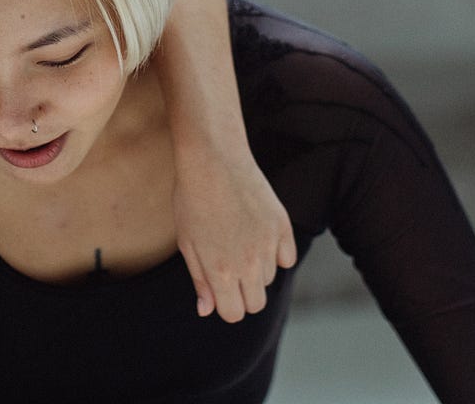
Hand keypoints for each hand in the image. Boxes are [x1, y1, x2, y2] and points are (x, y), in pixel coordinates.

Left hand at [174, 154, 295, 322]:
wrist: (213, 161)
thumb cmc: (192, 201)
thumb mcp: (187, 244)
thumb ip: (201, 280)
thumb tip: (207, 309)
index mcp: (220, 272)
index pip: (233, 314)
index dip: (225, 306)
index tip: (220, 291)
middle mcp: (248, 264)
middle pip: (256, 304)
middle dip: (243, 295)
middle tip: (230, 271)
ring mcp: (269, 246)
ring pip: (270, 278)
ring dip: (256, 270)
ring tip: (238, 242)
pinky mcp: (283, 227)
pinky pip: (287, 258)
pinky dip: (276, 253)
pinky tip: (258, 235)